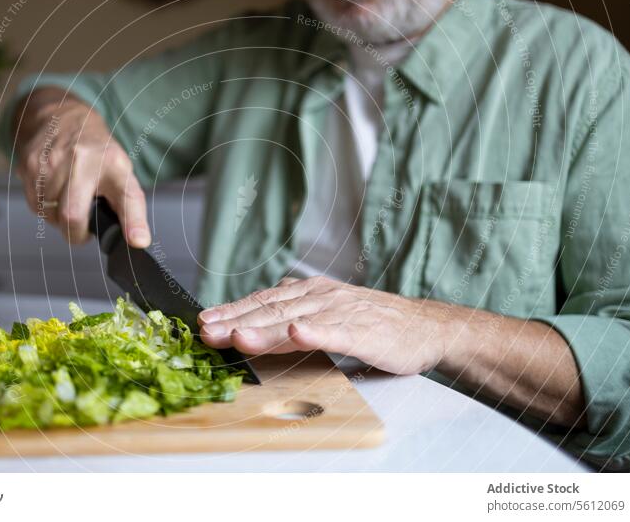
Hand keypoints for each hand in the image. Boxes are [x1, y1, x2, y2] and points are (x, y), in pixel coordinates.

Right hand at [14, 87, 150, 245]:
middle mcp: (82, 160)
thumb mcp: (122, 175)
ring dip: (58, 219)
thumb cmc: (97, 155)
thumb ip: (130, 208)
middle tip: (81, 228)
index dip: (132, 222)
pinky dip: (44, 207)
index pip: (126, 197)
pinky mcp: (30, 164)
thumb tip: (139, 241)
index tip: (138, 241)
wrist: (65, 119)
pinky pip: (35, 205)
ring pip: (50, 214)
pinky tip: (54, 193)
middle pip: (71, 217)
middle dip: (75, 233)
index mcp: (113, 165)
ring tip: (68, 201)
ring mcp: (52, 161)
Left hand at [198, 276, 460, 374]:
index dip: (232, 311)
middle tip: (206, 333)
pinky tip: (298, 334)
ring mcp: (343, 312)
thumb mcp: (328, 312)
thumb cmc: (374, 323)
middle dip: (235, 321)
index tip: (203, 323)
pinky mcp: (365, 331)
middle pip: (271, 310)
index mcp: (310, 293)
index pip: (263, 301)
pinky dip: (316, 333)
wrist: (425, 327)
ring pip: (296, 320)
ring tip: (238, 336)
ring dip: (265, 329)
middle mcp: (322, 297)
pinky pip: (337, 331)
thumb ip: (296, 311)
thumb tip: (259, 311)